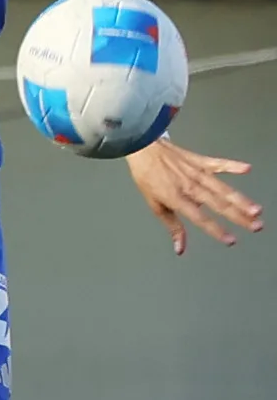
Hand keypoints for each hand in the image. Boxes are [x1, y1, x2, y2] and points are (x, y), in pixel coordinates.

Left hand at [126, 138, 260, 253]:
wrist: (143, 150)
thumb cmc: (148, 179)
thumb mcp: (155, 206)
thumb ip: (172, 227)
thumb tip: (180, 249)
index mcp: (176, 198)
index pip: (199, 218)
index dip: (215, 230)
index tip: (231, 240)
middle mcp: (188, 186)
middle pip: (217, 203)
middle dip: (238, 216)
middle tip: (256, 226)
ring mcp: (196, 172)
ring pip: (222, 188)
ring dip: (240, 199)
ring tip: (256, 209)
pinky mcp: (201, 161)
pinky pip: (218, 163)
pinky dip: (232, 165)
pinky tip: (246, 168)